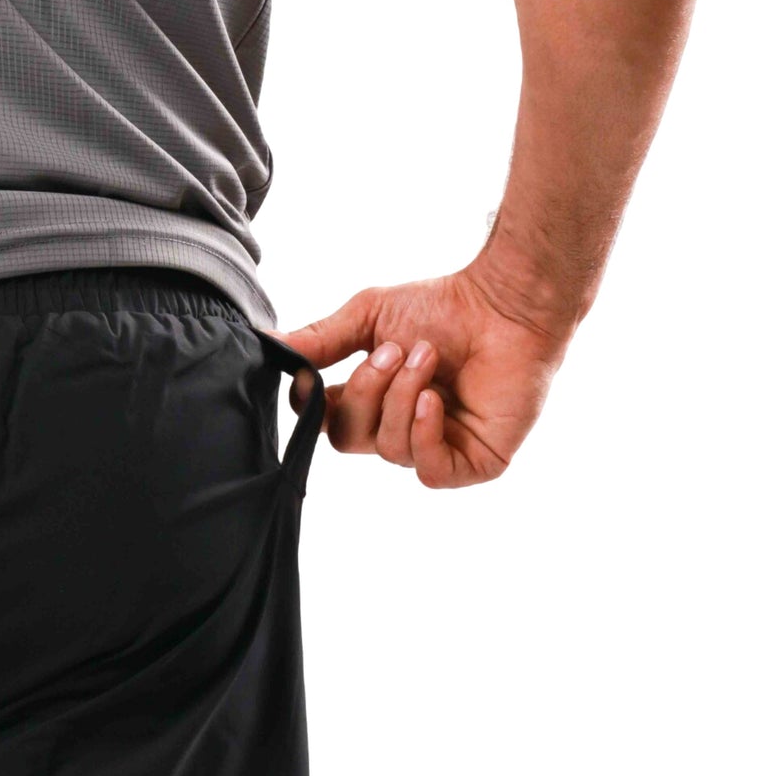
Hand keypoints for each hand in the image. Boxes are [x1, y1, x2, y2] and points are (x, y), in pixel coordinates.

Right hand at [280, 269, 571, 487]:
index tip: (304, 376)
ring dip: (402, 397)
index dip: (310, 405)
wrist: (507, 305)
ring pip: (389, 449)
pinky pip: (429, 470)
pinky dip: (425, 433)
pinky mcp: (472, 464)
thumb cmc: (446, 307)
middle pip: (348, 438)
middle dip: (365, 393)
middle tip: (394, 351)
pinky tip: (437, 399)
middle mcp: (400, 428)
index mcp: (372, 399)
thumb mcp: (368, 317)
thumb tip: (269, 346)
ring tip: (428, 357)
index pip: (323, 421)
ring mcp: (436, 448)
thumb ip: (320, 338)